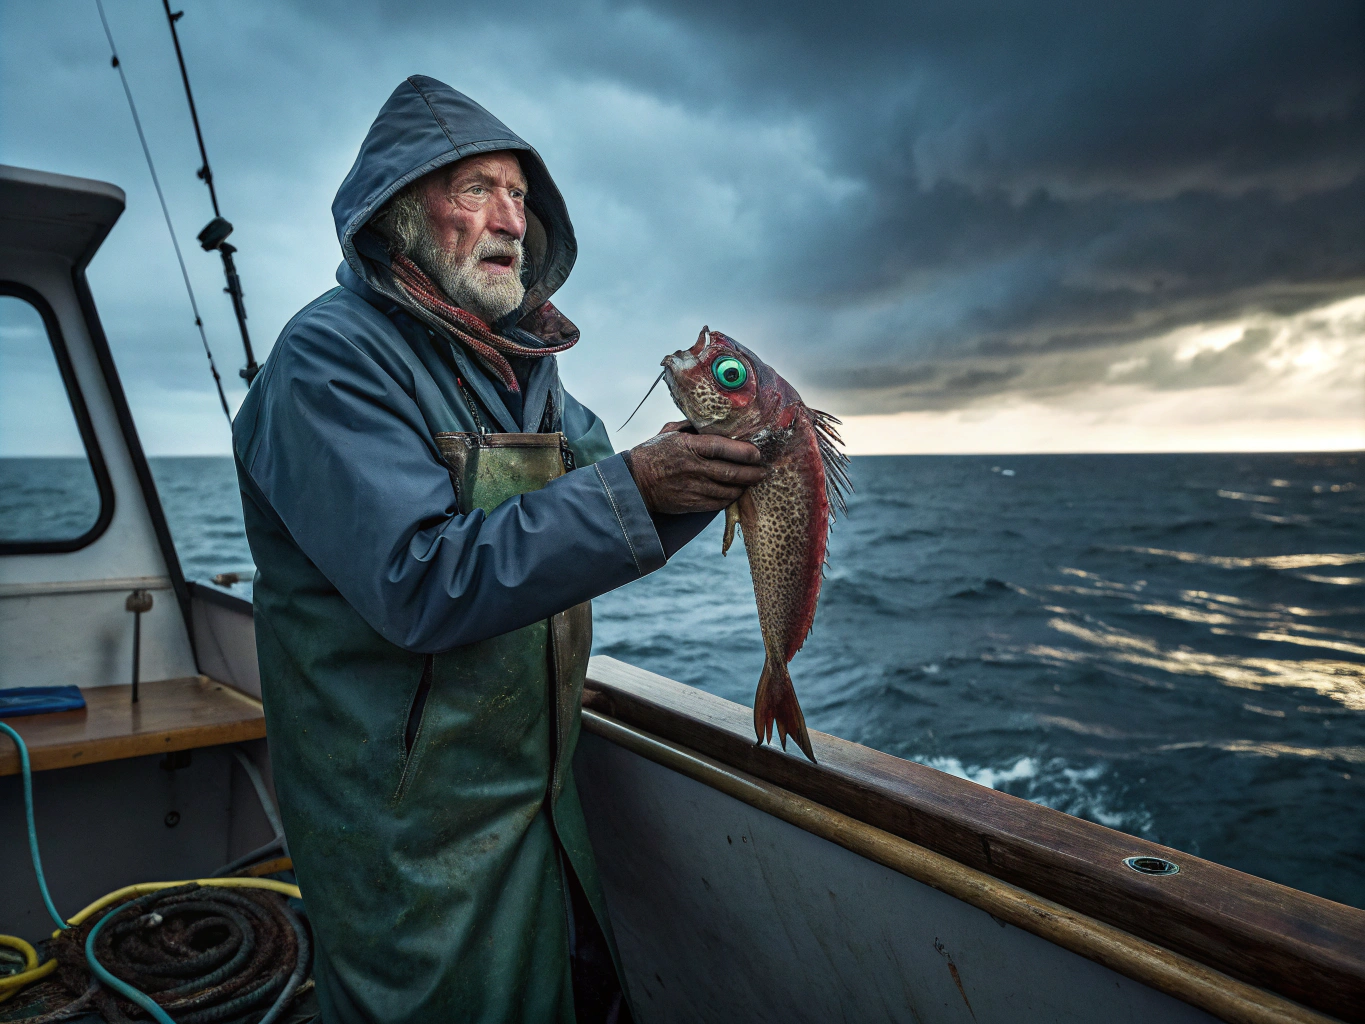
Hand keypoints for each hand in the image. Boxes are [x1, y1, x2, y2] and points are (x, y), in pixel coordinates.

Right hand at [625, 425, 766, 514]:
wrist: (634, 482)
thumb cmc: (653, 453)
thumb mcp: (670, 432)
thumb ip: (692, 426)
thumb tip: (715, 420)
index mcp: (689, 446)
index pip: (723, 448)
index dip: (744, 452)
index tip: (757, 453)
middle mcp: (693, 468)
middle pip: (731, 472)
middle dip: (752, 473)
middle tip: (763, 470)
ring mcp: (692, 488)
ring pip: (728, 490)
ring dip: (744, 487)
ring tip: (753, 481)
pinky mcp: (690, 504)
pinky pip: (717, 504)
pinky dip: (730, 498)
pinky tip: (736, 492)